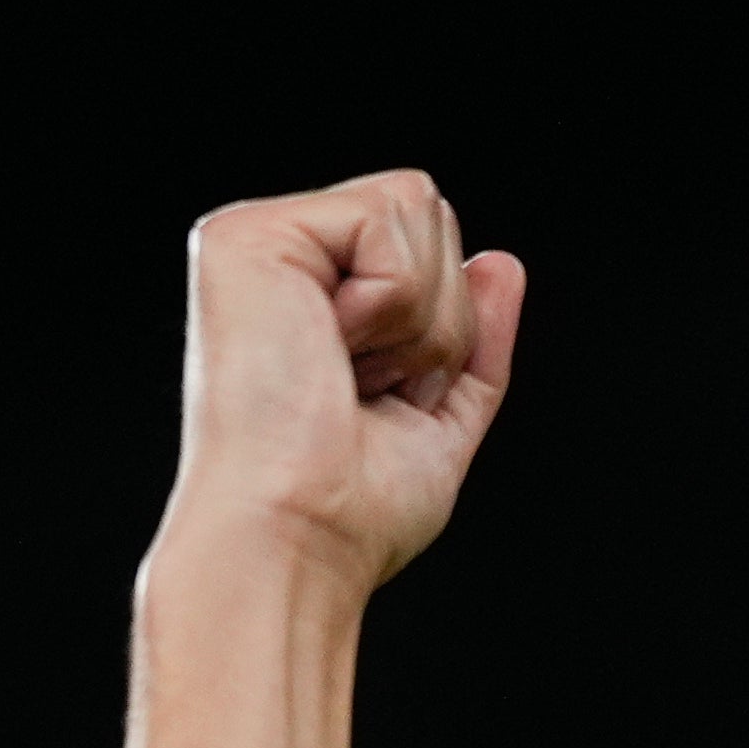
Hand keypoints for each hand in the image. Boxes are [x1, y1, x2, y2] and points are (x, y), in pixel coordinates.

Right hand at [159, 171, 527, 600]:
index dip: (443, 331)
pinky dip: (391, 301)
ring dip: (417, 317)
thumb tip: (501, 262)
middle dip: (437, 319)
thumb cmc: (348, 514)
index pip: (427, 252)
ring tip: (345, 375)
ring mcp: (255, 241)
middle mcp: (275, 262)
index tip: (379, 403)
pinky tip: (328, 350)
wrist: (297, 543)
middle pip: (430, 214)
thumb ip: (473, 344)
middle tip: (364, 391)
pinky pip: (389, 213)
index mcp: (308, 300)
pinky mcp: (247, 235)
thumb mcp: (438, 424)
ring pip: (417, 204)